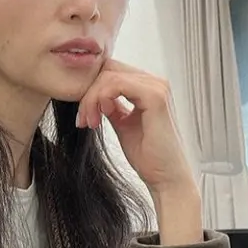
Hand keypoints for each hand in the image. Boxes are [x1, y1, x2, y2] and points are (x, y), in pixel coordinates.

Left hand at [75, 57, 196, 195]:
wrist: (165, 178)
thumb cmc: (148, 156)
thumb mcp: (123, 124)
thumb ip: (112, 106)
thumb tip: (95, 95)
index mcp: (149, 88)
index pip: (111, 73)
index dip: (91, 90)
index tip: (83, 117)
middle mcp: (155, 83)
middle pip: (108, 69)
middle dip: (88, 93)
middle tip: (82, 120)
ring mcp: (157, 87)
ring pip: (109, 76)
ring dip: (91, 99)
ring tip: (89, 122)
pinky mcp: (155, 97)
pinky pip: (116, 84)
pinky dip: (100, 98)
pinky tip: (98, 117)